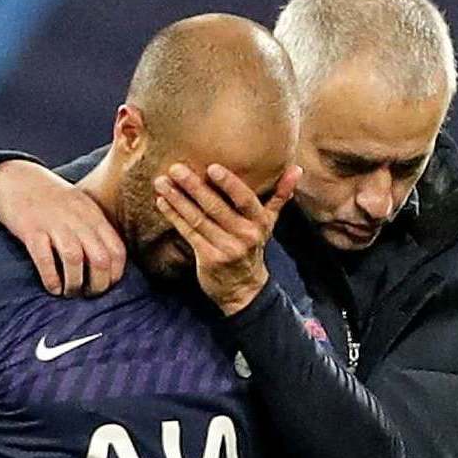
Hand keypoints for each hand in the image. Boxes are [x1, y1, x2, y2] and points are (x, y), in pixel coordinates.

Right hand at [0, 160, 125, 296]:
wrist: (14, 177)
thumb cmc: (50, 198)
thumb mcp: (80, 206)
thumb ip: (95, 228)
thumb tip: (110, 262)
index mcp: (92, 214)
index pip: (117, 250)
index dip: (116, 274)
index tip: (107, 284)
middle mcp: (76, 218)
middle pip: (100, 259)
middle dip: (98, 284)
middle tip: (88, 294)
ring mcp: (53, 223)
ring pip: (74, 260)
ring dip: (74, 284)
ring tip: (70, 292)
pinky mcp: (31, 229)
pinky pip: (44, 259)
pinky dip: (51, 278)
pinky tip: (52, 287)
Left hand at [154, 163, 300, 314]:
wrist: (244, 290)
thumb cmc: (252, 248)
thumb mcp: (268, 223)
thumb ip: (280, 195)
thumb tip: (296, 169)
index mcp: (259, 223)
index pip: (245, 199)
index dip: (229, 184)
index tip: (212, 168)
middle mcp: (244, 235)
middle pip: (216, 207)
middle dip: (194, 187)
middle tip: (175, 168)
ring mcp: (225, 248)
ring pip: (198, 219)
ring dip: (178, 199)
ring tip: (161, 182)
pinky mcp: (208, 258)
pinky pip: (189, 233)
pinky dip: (174, 216)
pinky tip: (162, 202)